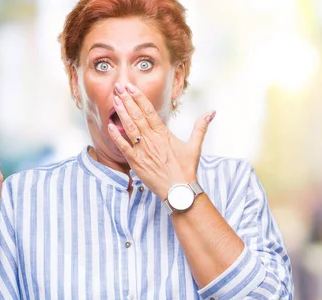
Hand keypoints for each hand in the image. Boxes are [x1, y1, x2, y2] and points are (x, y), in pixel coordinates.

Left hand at [107, 82, 215, 199]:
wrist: (179, 190)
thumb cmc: (186, 169)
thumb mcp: (195, 146)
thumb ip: (201, 127)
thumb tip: (212, 112)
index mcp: (164, 133)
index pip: (149, 111)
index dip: (139, 97)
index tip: (131, 87)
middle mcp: (152, 139)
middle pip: (137, 115)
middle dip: (126, 100)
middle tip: (118, 86)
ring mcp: (143, 150)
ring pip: (129, 127)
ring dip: (121, 113)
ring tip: (114, 100)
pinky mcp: (136, 162)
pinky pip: (123, 147)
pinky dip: (116, 136)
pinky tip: (110, 126)